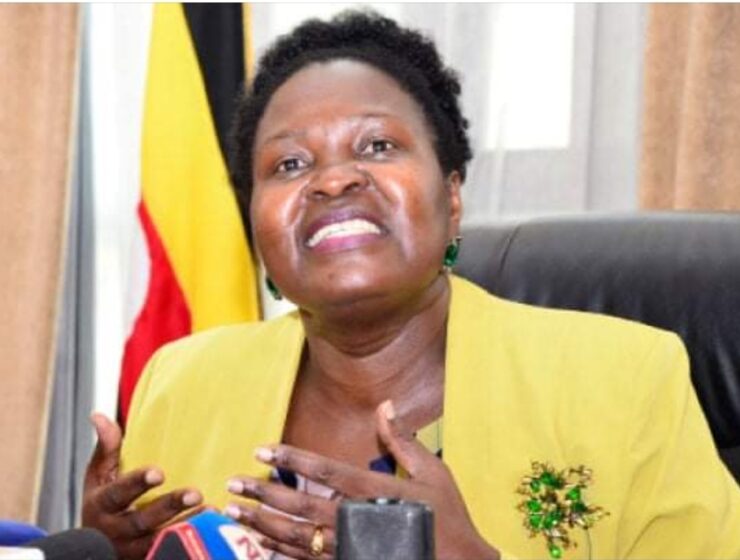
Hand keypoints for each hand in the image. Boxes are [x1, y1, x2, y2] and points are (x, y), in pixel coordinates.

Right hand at [82, 413, 203, 559]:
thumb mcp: (98, 476)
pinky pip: (169, 553)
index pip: (118, 494)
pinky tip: (212, 530)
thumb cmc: (103, 503)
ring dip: (185, 527)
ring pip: (158, 543)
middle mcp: (113, 532)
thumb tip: (98, 415)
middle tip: (195, 493)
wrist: (93, 549)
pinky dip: (189, 544)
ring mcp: (130, 551)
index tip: (159, 472)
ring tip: (210, 511)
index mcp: (101, 505)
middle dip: (168, 507)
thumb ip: (106, 447)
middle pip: (141, 522)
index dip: (137, 484)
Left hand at [225, 400, 499, 559]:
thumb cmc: (448, 518)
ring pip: (294, 537)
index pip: (323, 470)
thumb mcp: (433, 473)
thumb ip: (403, 441)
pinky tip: (258, 544)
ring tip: (233, 512)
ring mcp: (348, 549)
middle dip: (262, 493)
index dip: (291, 457)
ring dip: (260, 523)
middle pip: (298, 505)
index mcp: (373, 492)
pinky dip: (279, 553)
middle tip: (233, 484)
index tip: (263, 449)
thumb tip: (386, 406)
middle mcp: (354, 521)